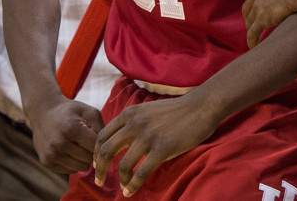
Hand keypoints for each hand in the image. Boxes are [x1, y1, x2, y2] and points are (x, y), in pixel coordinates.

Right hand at [27, 96, 103, 174]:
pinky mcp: (46, 162)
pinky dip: (73, 162)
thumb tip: (106, 149)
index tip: (100, 139)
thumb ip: (101, 128)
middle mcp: (59, 143)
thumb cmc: (71, 112)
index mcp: (71, 129)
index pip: (95, 147)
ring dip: (84, 158)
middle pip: (88, 159)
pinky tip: (70, 150)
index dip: (101, 144)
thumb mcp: (89, 112)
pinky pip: (70, 170)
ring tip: (80, 145)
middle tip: (88, 141)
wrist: (43, 113)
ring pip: (81, 167)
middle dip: (92, 151)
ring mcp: (51, 154)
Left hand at [93, 92, 220, 195]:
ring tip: (122, 187)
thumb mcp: (147, 111)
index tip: (97, 164)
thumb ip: (133, 123)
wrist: (200, 107)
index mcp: (129, 114)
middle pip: (106, 150)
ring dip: (120, 180)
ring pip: (123, 164)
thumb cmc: (176, 111)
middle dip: (99, 169)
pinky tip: (131, 191)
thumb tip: (120, 143)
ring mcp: (148, 136)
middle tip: (98, 180)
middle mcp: (135, 124)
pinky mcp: (162, 148)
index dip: (96, 153)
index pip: (102, 135)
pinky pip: (141, 172)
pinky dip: (133, 185)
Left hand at [243, 0, 296, 48]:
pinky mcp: (262, 19)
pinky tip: (254, 46)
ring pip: (249, 20)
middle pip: (247, 6)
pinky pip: (253, 32)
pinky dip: (252, 40)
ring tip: (253, 36)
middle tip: (252, 22)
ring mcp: (258, 7)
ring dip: (251, 28)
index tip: (256, 5)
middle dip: (248, 14)